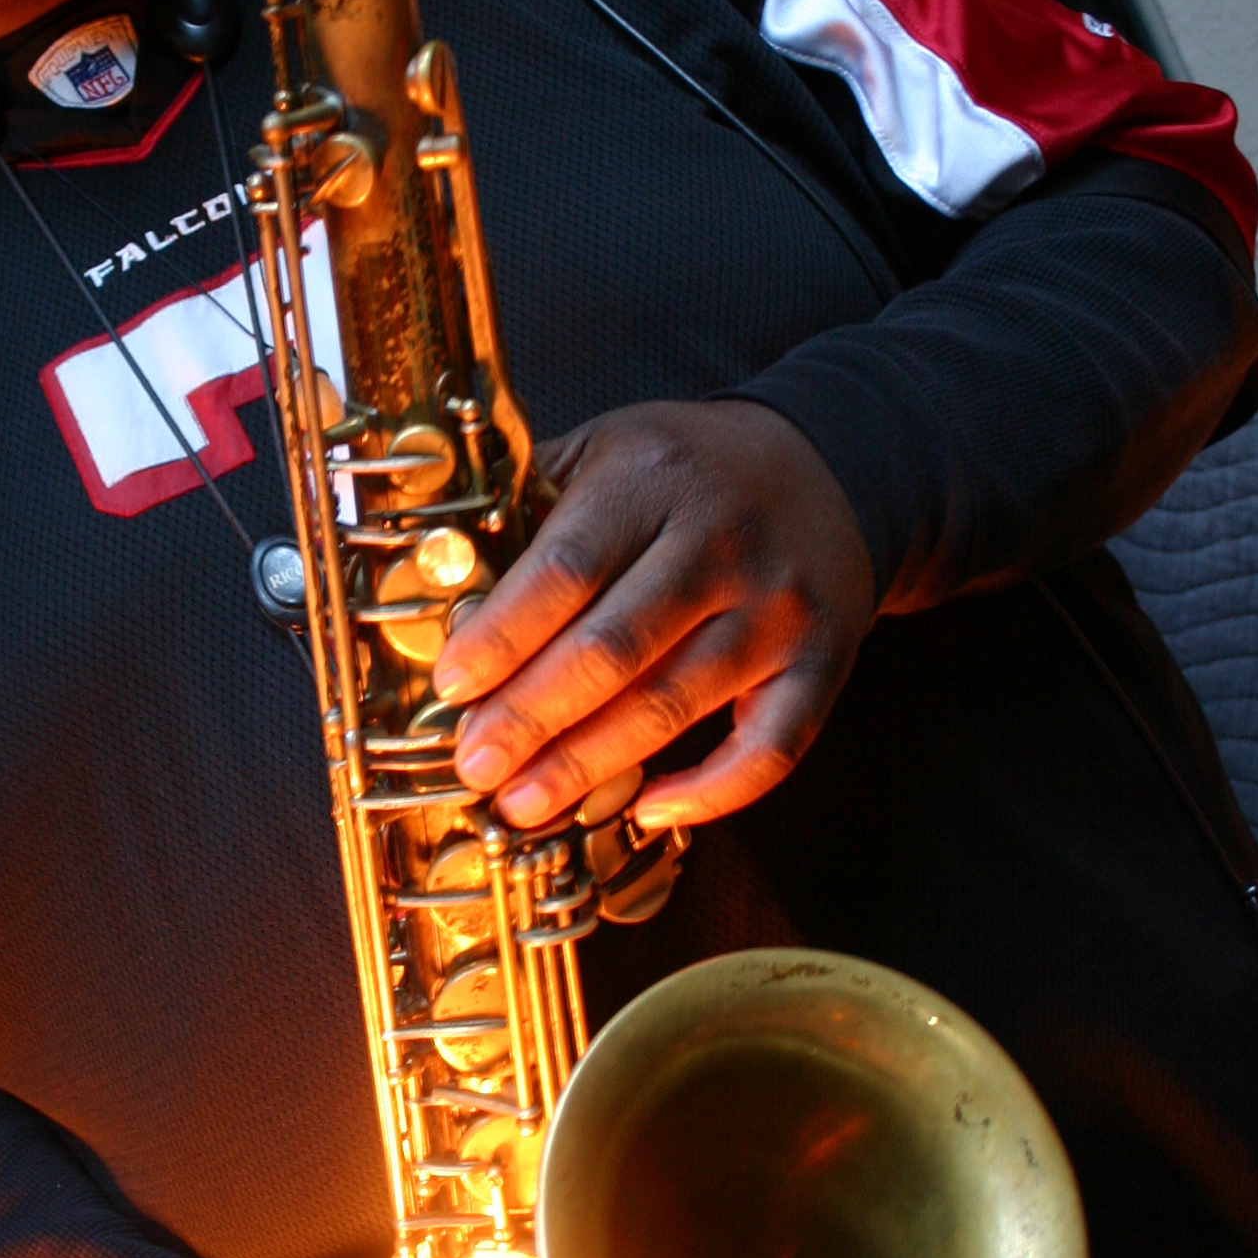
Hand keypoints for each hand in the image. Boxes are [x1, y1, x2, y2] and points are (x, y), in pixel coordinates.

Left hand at [433, 399, 876, 831]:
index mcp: (651, 480)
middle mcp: (721, 543)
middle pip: (614, 648)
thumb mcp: (606, 448)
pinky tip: (648, 809)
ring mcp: (779, 608)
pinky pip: (770, 748)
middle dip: (532, 717)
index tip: (452, 686)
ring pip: (675, 703)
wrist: (826, 468)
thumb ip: (531, 501)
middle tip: (476, 766)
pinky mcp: (822, 663)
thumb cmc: (686, 471)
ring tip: (527, 802)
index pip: (565, 568)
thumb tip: (431, 575)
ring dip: (593, 765)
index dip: (503, 636)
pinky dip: (710, 792)